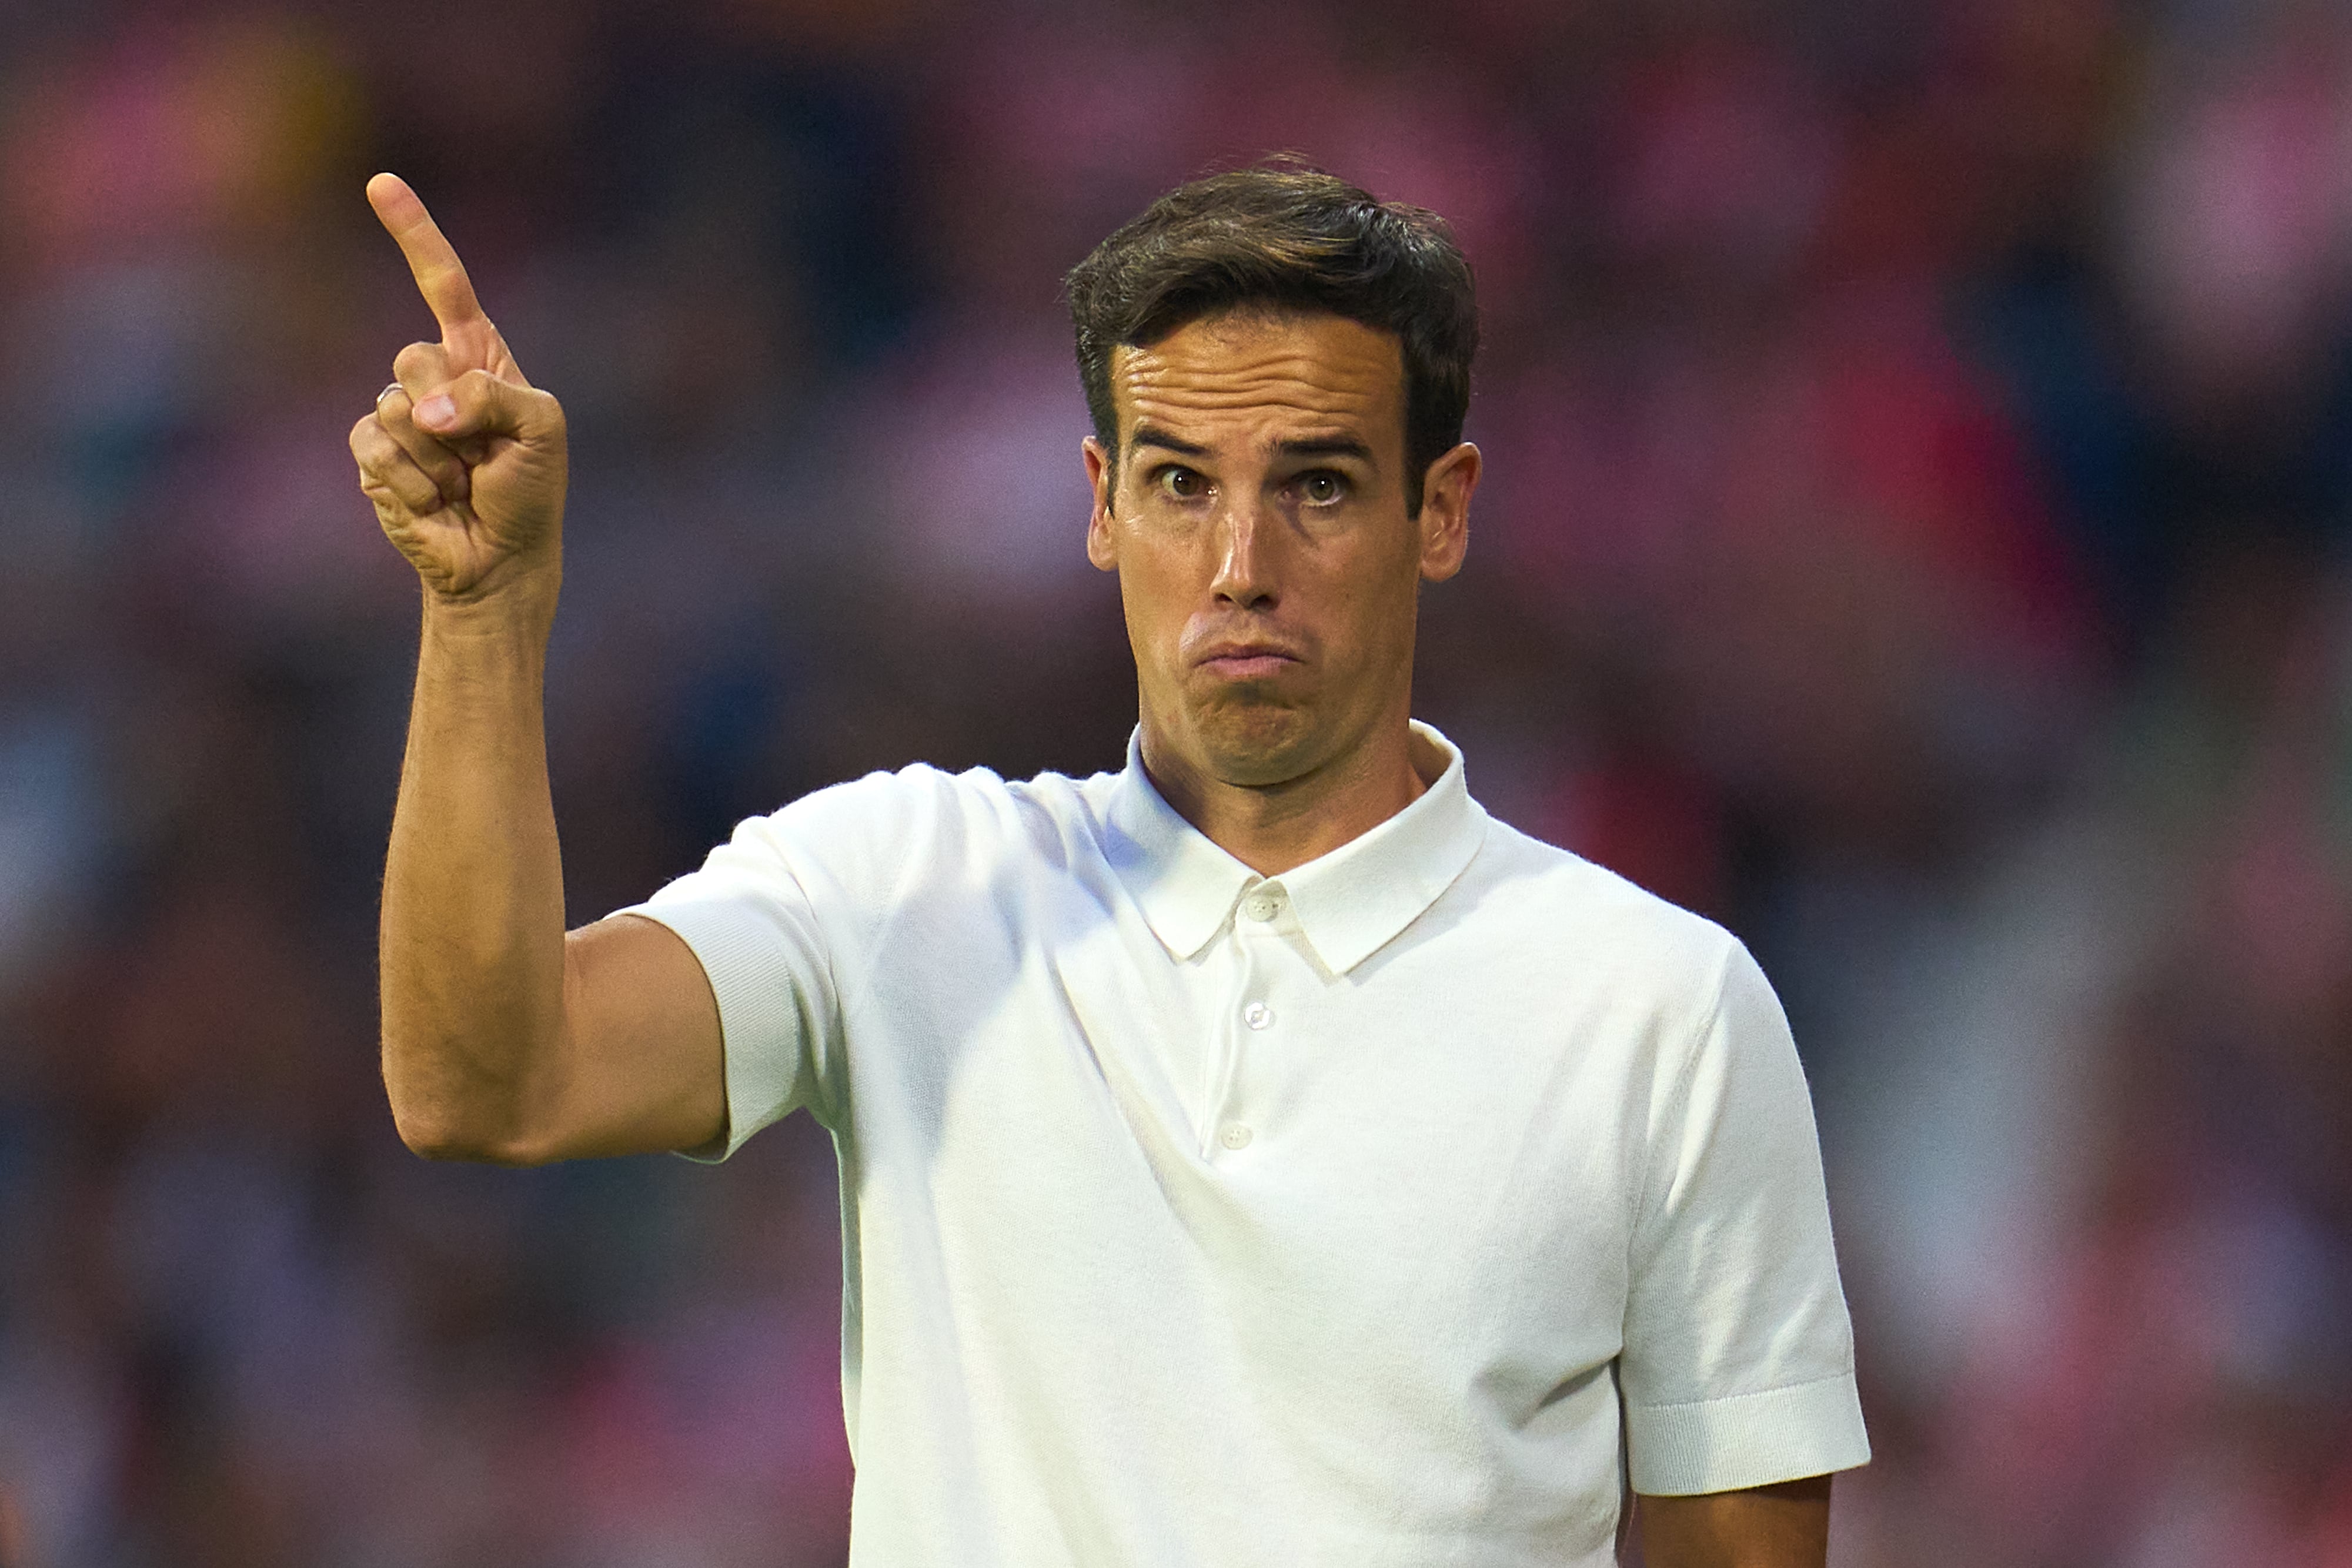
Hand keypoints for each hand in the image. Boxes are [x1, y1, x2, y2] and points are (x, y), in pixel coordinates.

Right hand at [349, 173, 567, 602]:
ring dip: (438, 457)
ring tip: (462, 482)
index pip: (445, 283)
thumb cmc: (530, 489)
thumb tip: (425, 410)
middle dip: (454, 409)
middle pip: (414, 356)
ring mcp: (400, 415)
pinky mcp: (373, 456)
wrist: (502, 558)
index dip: (414, 233)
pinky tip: (434, 501)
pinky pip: (375, 448)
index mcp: (479, 356)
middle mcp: (435, 377)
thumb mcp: (542, 430)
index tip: (381, 183)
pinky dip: (413, 481)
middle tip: (481, 454)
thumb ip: (494, 398)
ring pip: (396, 407)